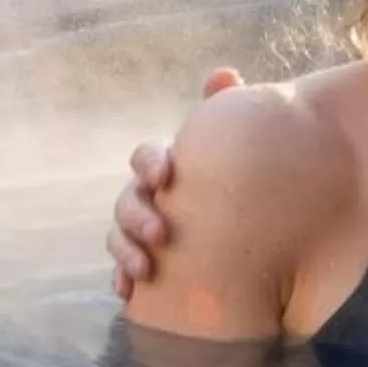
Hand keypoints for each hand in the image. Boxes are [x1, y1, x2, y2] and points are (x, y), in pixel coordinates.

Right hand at [107, 67, 242, 296]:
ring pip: (120, 236)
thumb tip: (224, 73)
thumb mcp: (232, 146)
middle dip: (137, 215)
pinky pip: (124, 273)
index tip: (165, 175)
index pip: (147, 156)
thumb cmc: (233, 176)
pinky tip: (128, 292)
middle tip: (159, 233)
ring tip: (145, 270)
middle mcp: (149, 195)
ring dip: (125, 251)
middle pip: (128, 200)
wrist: (247, 226)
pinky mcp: (144, 264)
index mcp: (168, 165)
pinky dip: (123, 280)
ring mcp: (142, 231)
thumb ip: (225, 110)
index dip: (150, 162)